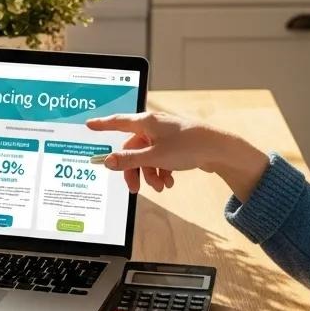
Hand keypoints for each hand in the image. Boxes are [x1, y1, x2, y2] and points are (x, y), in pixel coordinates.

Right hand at [86, 111, 268, 199]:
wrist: (220, 150)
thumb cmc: (188, 146)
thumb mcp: (154, 157)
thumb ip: (129, 160)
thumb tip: (107, 162)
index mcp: (146, 122)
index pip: (117, 122)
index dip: (102, 125)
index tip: (89, 125)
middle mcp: (154, 126)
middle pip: (133, 149)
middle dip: (135, 170)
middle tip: (135, 188)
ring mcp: (166, 136)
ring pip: (148, 157)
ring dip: (151, 174)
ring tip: (161, 186)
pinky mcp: (176, 145)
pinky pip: (161, 159)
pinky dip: (162, 172)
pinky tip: (170, 182)